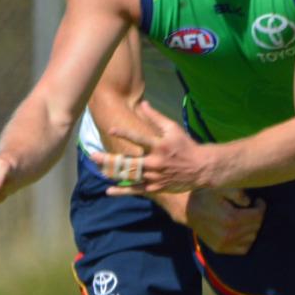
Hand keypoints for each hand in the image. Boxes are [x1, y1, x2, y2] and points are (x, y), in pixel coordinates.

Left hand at [88, 103, 210, 194]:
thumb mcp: (173, 128)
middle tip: (93, 156)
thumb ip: (156, 117)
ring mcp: (154, 176)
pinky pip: (136, 190)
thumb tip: (143, 103)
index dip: (125, 133)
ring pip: (129, 176)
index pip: (139, 138)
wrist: (201, 169)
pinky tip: (109, 191)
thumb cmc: (185, 146)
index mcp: (159, 145)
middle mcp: (155, 162)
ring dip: (112, 173)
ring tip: (98, 169)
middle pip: (128, 161)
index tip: (111, 129)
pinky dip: (122, 191)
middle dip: (109, 159)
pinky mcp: (155, 187)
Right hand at [184, 187, 263, 254]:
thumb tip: (249, 202)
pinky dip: (246, 240)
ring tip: (246, 218)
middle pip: (256, 227)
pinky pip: (243, 249)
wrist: (188, 210)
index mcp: (231, 218)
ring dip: (252, 228)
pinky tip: (241, 229)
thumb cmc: (206, 195)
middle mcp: (229, 234)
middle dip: (257, 216)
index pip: (258, 216)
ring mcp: (224, 243)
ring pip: (251, 238)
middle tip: (252, 208)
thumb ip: (238, 192)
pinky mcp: (220, 249)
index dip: (261, 206)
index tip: (258, 201)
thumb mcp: (220, 187)